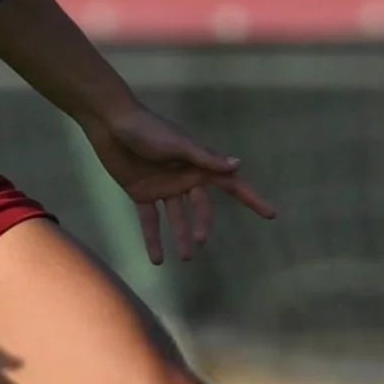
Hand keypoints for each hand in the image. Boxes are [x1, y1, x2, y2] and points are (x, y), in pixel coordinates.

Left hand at [79, 102, 275, 264]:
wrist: (111, 123)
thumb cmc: (147, 129)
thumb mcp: (178, 144)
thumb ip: (205, 158)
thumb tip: (238, 165)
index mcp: (198, 165)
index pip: (231, 184)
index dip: (251, 198)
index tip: (271, 214)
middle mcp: (184, 178)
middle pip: (201, 207)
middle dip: (202, 224)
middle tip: (199, 242)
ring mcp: (163, 187)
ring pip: (177, 218)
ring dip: (181, 236)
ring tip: (184, 258)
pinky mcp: (141, 193)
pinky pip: (150, 220)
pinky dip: (153, 239)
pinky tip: (157, 260)